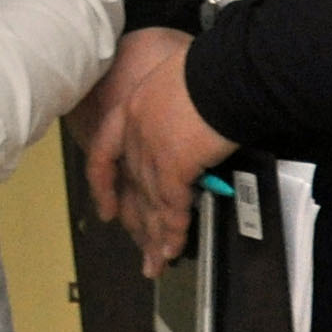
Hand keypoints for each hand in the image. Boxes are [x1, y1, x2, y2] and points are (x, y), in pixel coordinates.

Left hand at [79, 28, 234, 273]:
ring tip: (157, 262)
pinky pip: (171, 206)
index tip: (107, 208)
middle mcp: (134, 131)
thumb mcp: (181, 84)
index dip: (103, 184)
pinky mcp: (172, 166)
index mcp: (133, 107)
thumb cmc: (215, 69)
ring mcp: (150, 149)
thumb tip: (190, 127)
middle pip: (131, 187)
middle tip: (141, 252)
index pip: (105, 152)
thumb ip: (175, 110)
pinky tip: (174, 247)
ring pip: (149, 202)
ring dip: (156, 236)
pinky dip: (174, 230)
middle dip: (138, 225)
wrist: (228, 71)